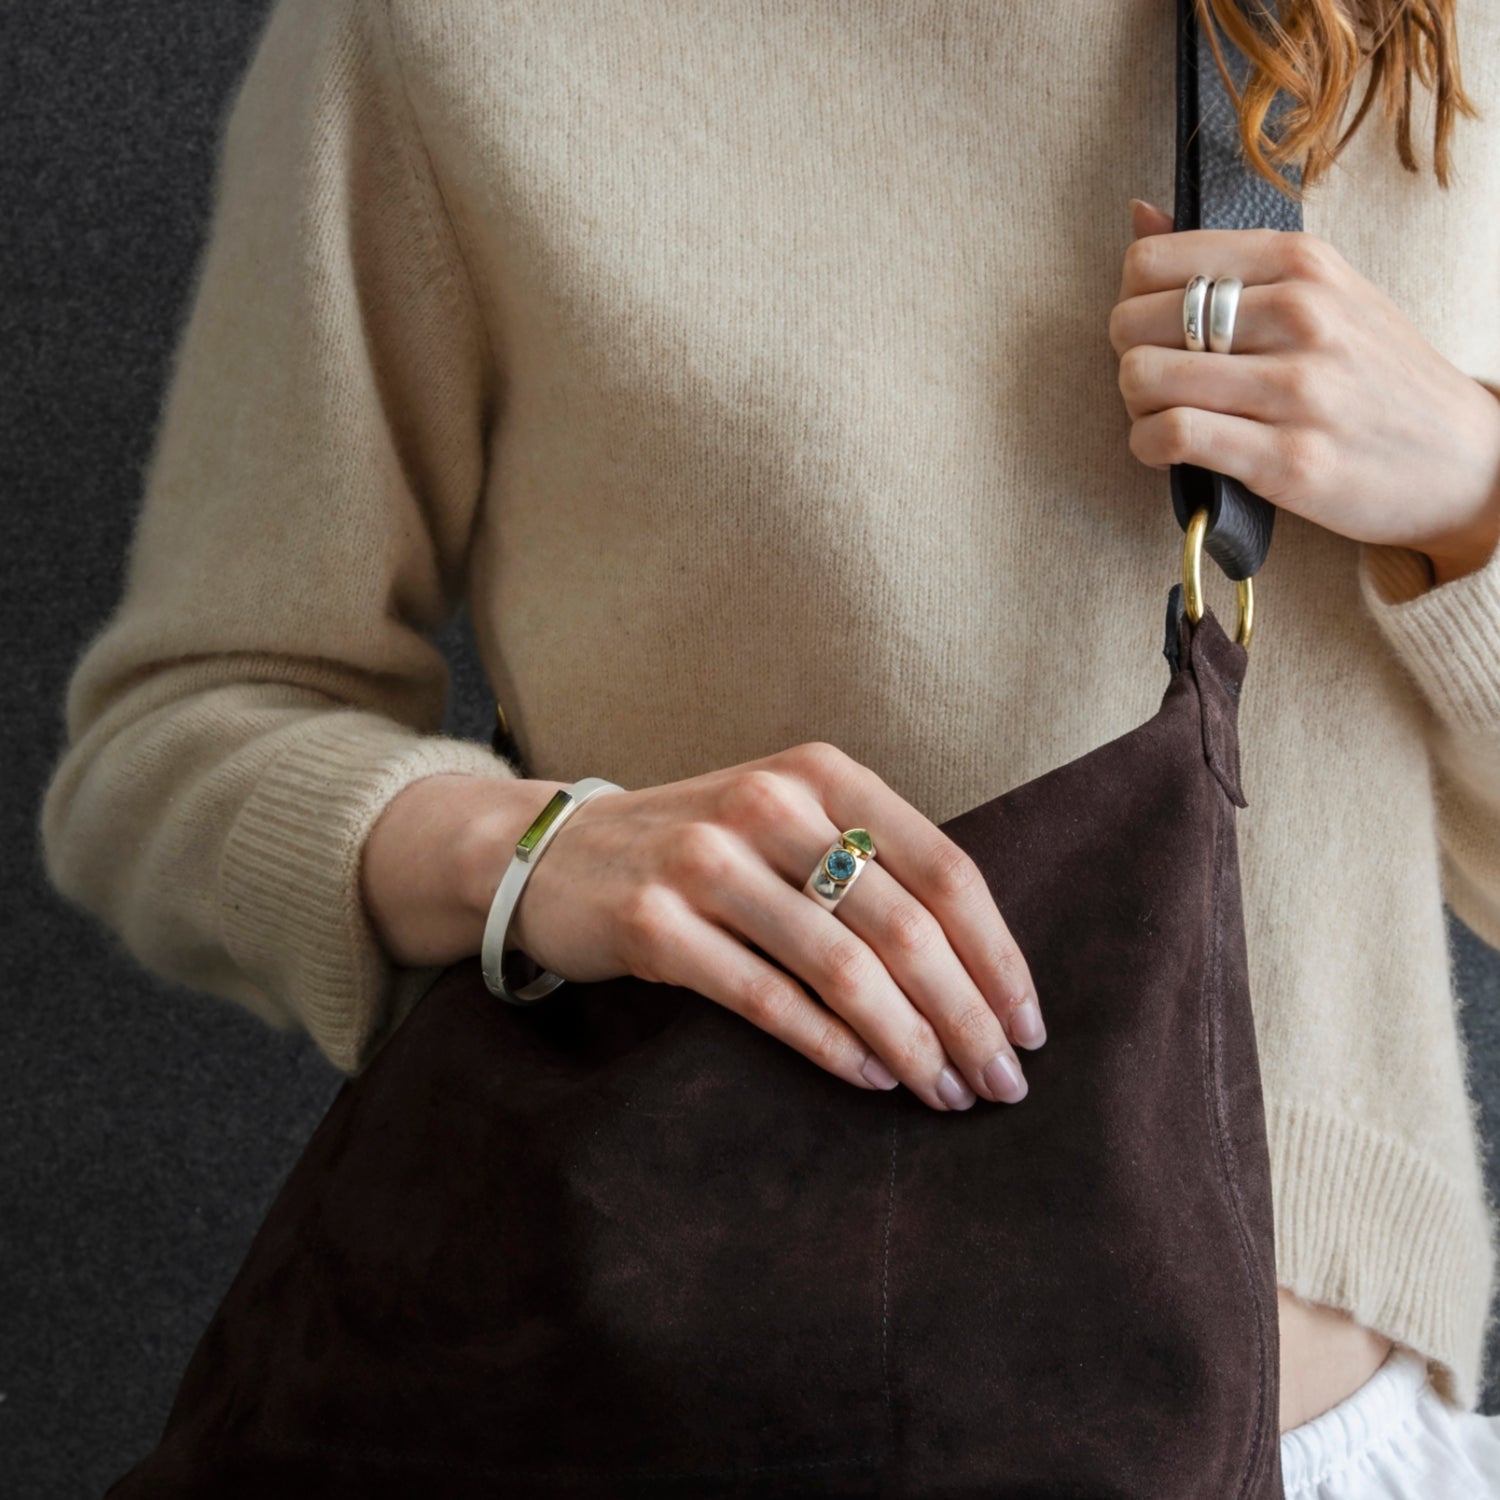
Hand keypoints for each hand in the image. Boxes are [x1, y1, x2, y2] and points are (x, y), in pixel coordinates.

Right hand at [488, 742, 1044, 1111]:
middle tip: (1000, 1084)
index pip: (945, 867)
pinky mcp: (655, 923)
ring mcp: (707, 860)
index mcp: (823, 772)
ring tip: (945, 1093)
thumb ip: (873, 864)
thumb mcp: (790, 821)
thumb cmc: (702, 847)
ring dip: (910, 1043)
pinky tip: (870, 1079)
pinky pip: (766, 999)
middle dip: (967, 1016)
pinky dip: (830, 1047)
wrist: (556, 854)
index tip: (1028, 1027)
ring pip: (843, 967)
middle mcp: (770, 802)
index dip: (999, 954)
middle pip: (904, 924)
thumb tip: (981, 970)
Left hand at [1111, 198, 1499, 585]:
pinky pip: (1174, 436)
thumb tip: (1138, 212)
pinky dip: (1147, 446)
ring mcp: (1296, 388)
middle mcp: (1300, 315)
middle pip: (1134, 321)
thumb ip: (1229, 259)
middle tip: (1157, 384)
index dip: (1131, 300)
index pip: (1153, 260)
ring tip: (1163, 417)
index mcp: (1301, 262)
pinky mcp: (1287, 458)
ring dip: (1134, 408)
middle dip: (1129, 358)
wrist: (1460, 458)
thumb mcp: (1324, 292)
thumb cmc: (1374, 374)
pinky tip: (1164, 450)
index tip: (1154, 331)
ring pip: (1145, 377)